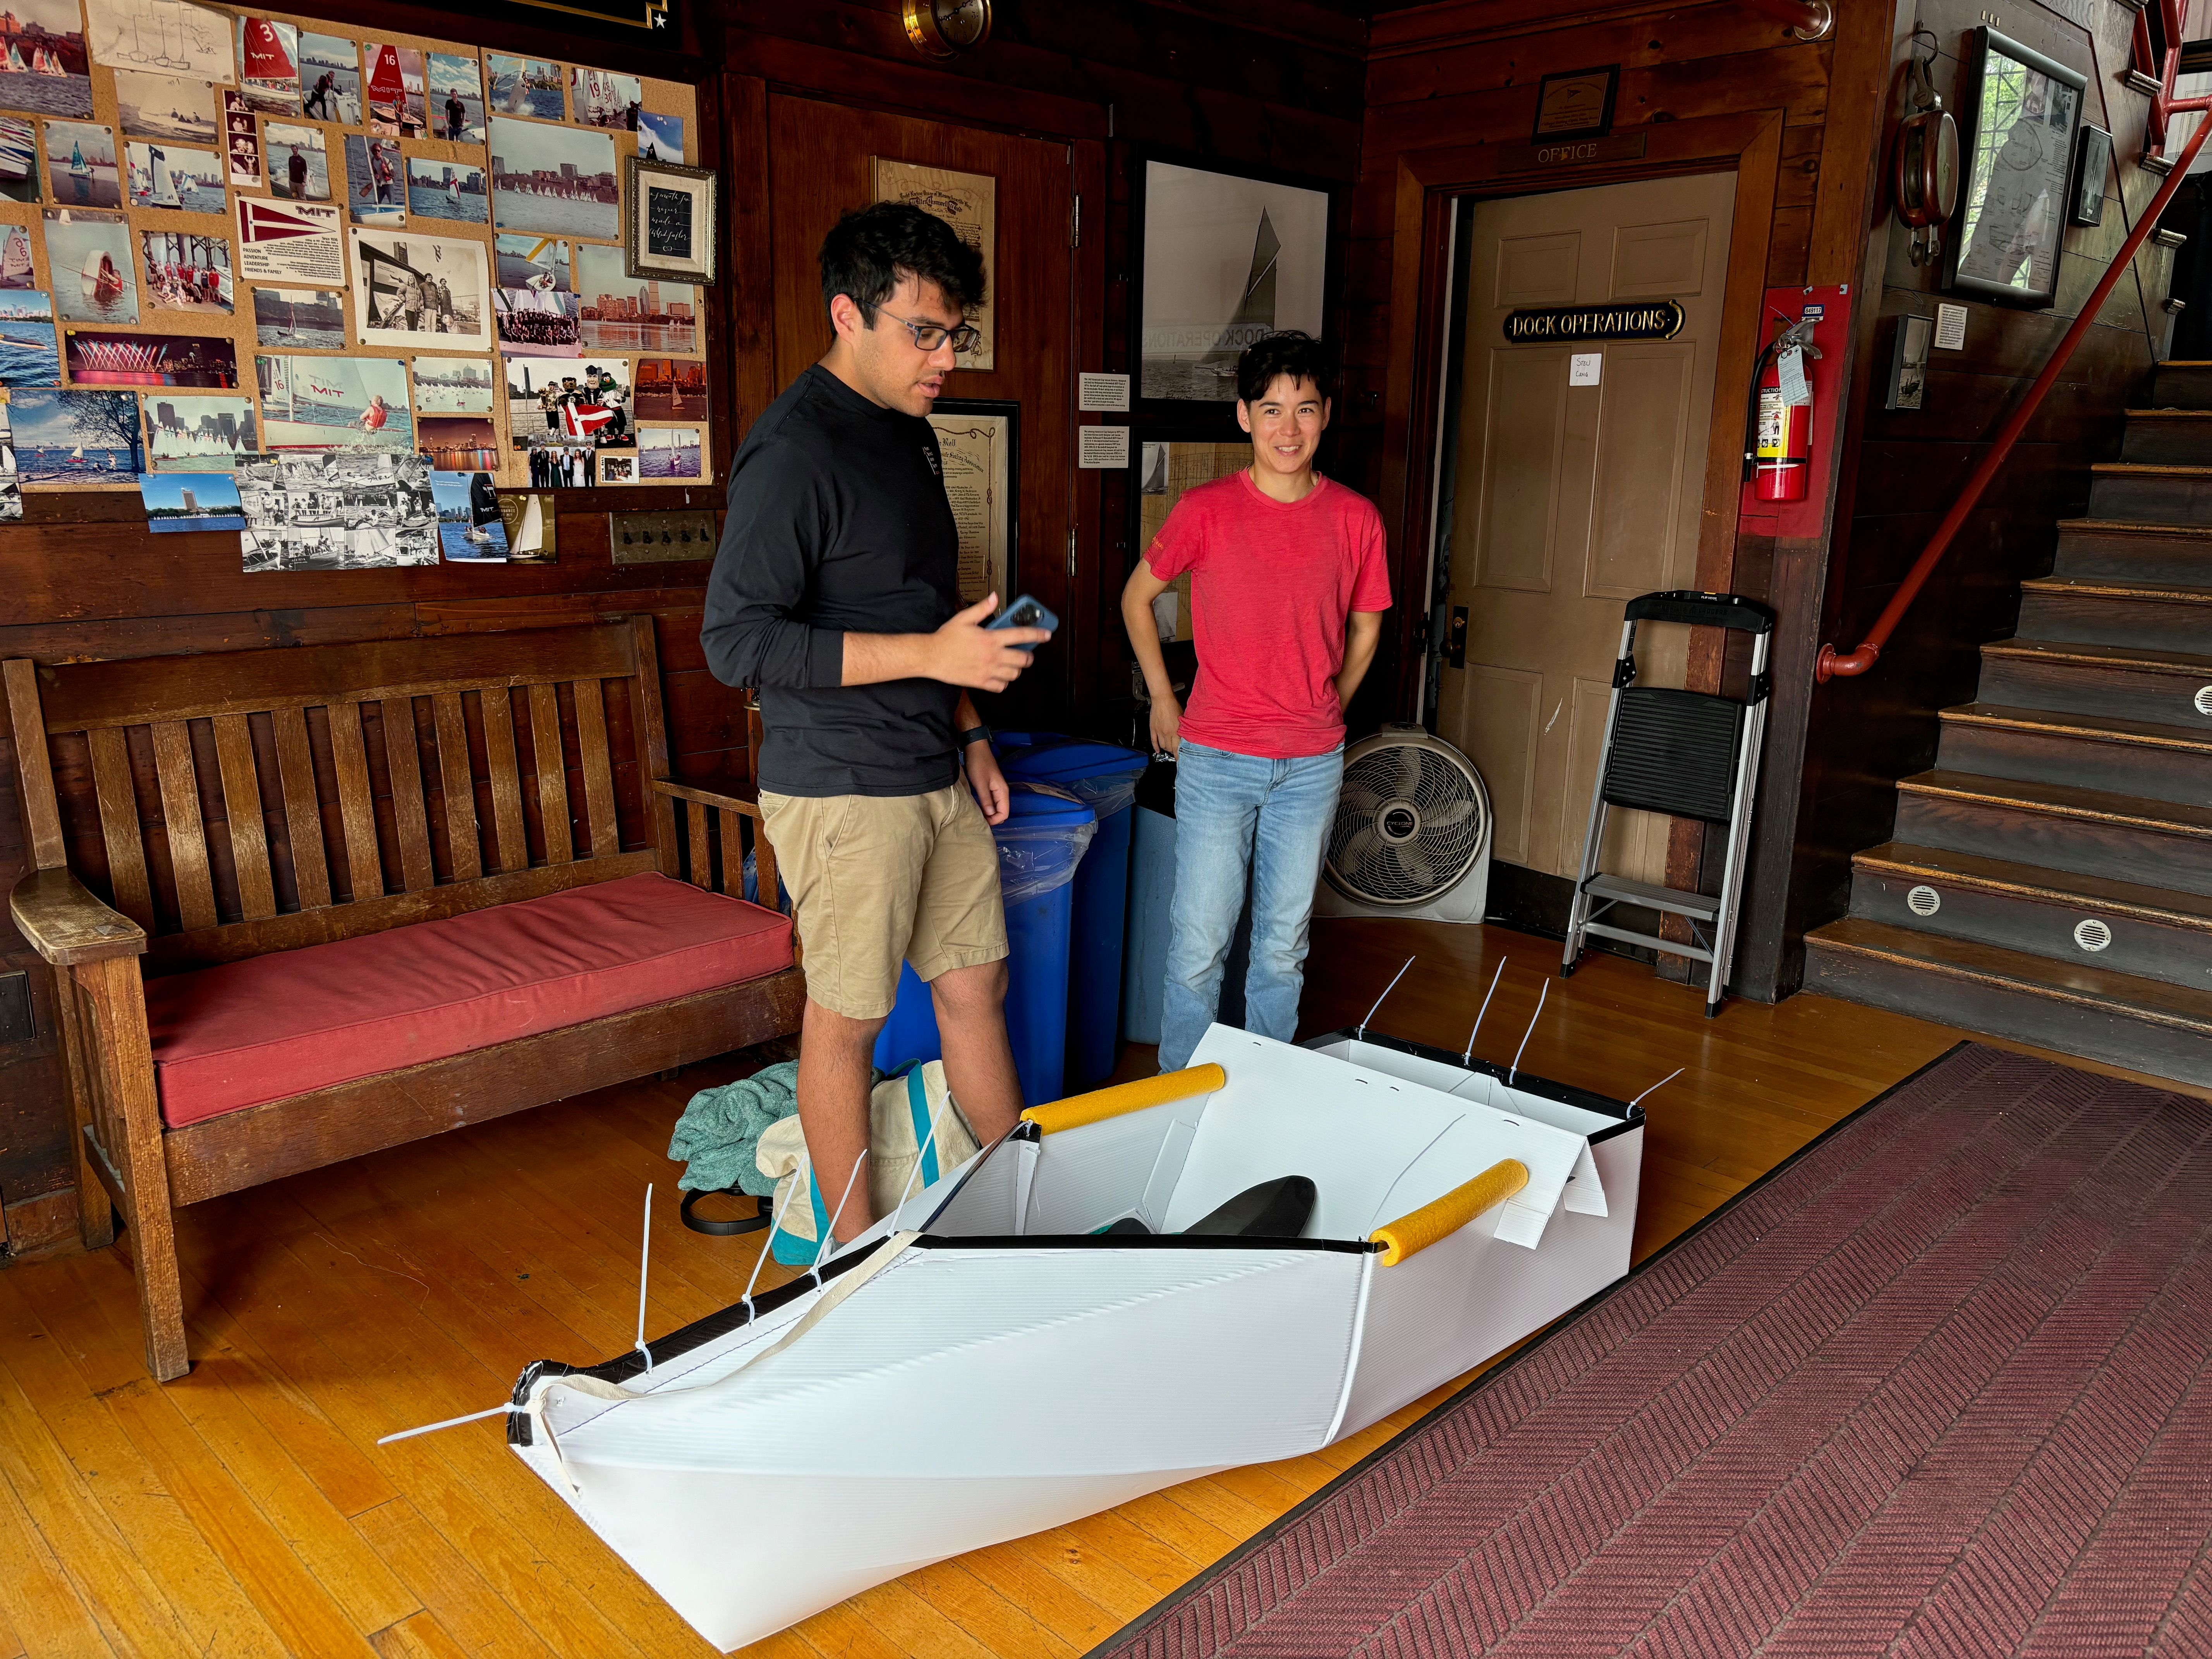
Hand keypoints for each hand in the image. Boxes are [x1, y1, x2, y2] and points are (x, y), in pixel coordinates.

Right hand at [930, 594, 1051, 691]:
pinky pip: (1001, 686)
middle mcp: (992, 656)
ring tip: (1011, 662)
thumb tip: (994, 597)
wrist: (931, 657)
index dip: (1038, 634)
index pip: (1021, 636)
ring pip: (1014, 674)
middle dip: (1028, 655)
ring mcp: (988, 671)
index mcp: (990, 638)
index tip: (1046, 634)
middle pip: (1023, 659)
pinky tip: (1000, 674)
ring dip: (1016, 668)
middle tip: (1025, 652)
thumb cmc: (946, 638)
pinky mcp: (981, 682)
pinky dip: (1004, 682)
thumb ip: (982, 608)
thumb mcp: (964, 618)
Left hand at [965, 742, 1010, 824]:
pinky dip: (985, 806)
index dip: (995, 820)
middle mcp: (1001, 792)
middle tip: (979, 819)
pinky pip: (990, 801)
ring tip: (977, 815)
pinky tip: (977, 807)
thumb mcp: (981, 783)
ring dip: (988, 813)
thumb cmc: (978, 763)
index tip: (983, 821)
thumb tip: (990, 815)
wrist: (975, 748)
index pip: (1004, 813)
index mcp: (1002, 791)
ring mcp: (996, 789)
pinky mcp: (989, 787)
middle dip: (992, 818)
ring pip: (996, 807)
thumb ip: (986, 800)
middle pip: (1001, 811)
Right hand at [1149, 694, 1181, 758]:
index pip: (1177, 748)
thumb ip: (1183, 729)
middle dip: (1173, 752)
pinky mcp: (1153, 729)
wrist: (1162, 699)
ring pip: (1162, 746)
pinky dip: (1155, 747)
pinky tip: (1157, 750)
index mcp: (1176, 731)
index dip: (1179, 755)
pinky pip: (1153, 741)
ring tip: (1168, 749)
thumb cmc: (1173, 705)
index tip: (1180, 759)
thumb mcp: (1182, 718)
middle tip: (1175, 752)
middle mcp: (1167, 733)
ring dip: (1166, 749)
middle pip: (1170, 748)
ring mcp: (1159, 731)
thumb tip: (1185, 736)